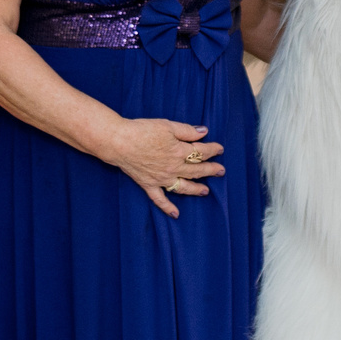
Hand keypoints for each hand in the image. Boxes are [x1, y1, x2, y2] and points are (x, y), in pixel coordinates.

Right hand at [100, 119, 223, 218]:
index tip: (220, 149)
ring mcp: (161, 178)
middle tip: (221, 171)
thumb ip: (187, 131)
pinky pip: (160, 199)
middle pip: (196, 170)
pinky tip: (176, 214)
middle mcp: (173, 167)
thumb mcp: (167, 125)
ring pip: (183, 186)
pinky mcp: (149, 184)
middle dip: (210, 170)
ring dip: (196, 189)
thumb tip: (204, 132)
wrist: (119, 142)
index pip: (201, 152)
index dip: (212, 150)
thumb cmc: (142, 130)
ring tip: (206, 191)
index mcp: (179, 151)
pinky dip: (168, 208)